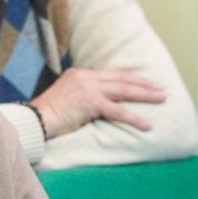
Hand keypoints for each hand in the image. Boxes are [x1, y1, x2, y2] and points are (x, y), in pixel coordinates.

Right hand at [30, 68, 166, 138]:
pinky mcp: (90, 102)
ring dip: (145, 95)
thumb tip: (96, 104)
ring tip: (162, 98)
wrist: (36, 119)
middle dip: (144, 84)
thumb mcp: (65, 96)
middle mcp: (85, 77)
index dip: (131, 78)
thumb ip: (81, 95)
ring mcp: (88, 88)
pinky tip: (146, 124)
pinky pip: (118, 111)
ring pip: (124, 90)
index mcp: (79, 74)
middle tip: (161, 89)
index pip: (111, 74)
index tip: (146, 82)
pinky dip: (134, 118)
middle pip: (122, 78)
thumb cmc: (47, 114)